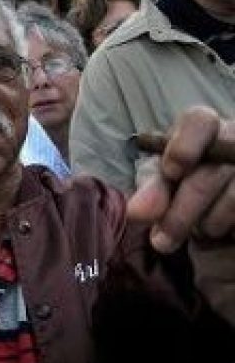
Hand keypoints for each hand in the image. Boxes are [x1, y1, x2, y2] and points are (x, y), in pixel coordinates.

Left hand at [128, 106, 234, 250]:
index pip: (199, 121)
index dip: (184, 146)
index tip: (170, 172)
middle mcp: (234, 139)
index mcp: (205, 127)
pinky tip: (223, 233)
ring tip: (199, 231)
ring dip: (208, 224)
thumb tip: (136, 213)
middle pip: (211, 172)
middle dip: (181, 212)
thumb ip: (152, 192)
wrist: (217, 199)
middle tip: (160, 241)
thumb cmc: (184, 180)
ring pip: (232, 197)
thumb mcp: (165, 181)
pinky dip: (230, 231)